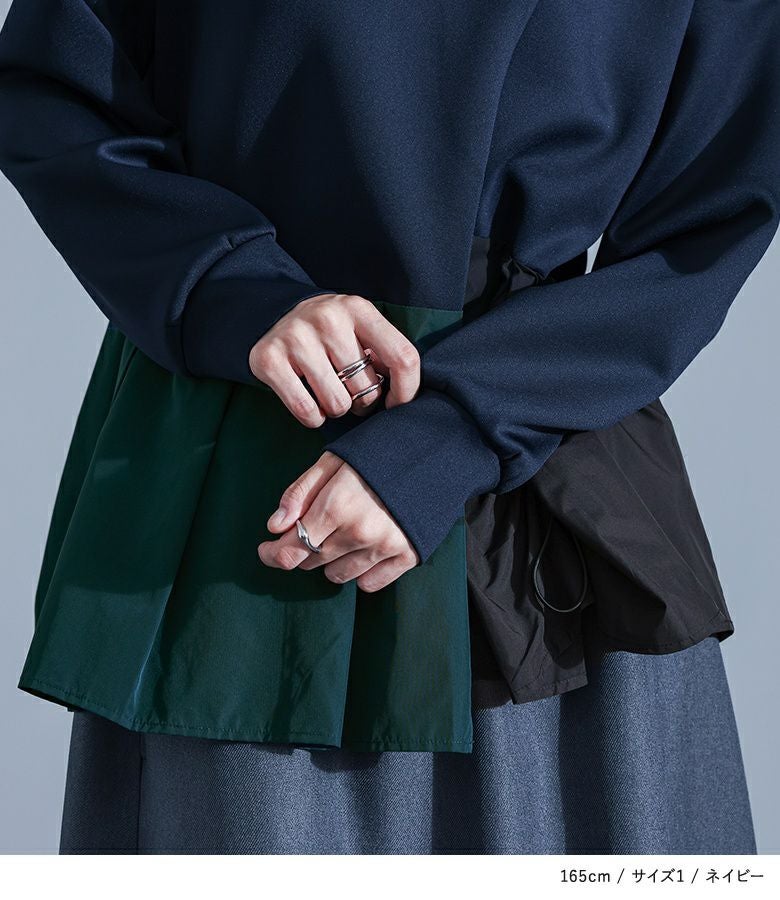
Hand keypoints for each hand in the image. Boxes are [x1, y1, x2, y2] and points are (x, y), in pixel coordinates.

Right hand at [248, 293, 420, 425]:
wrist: (276, 316)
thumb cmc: (331, 332)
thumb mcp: (360, 328)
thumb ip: (386, 352)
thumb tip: (405, 394)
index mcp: (358, 309)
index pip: (402, 356)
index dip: (406, 390)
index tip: (396, 402)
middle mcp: (328, 319)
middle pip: (366, 388)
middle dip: (363, 401)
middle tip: (351, 391)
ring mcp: (296, 338)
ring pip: (337, 404)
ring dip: (337, 409)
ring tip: (330, 392)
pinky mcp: (269, 359)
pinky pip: (307, 411)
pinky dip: (313, 417)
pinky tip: (312, 402)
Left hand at [257, 451, 419, 590]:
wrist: (434, 452)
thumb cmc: (377, 453)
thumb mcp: (331, 461)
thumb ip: (299, 493)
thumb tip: (274, 526)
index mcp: (336, 506)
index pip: (291, 550)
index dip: (272, 554)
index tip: (266, 550)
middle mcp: (359, 532)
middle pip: (311, 563)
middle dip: (302, 549)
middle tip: (310, 530)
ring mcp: (385, 547)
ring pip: (338, 576)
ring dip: (331, 560)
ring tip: (342, 534)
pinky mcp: (407, 556)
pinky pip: (369, 584)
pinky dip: (361, 571)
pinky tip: (364, 548)